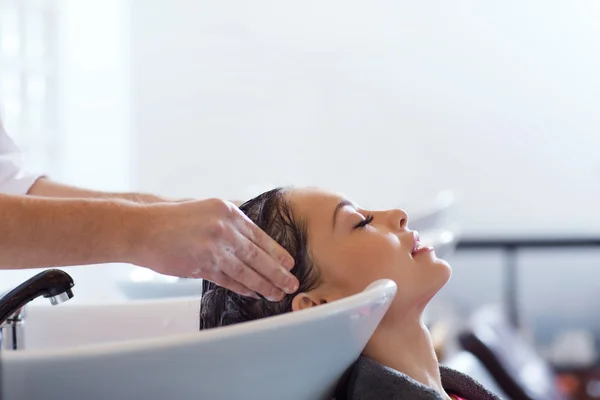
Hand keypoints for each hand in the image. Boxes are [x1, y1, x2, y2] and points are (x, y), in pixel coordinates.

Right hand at [133, 198, 297, 300]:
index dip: (277, 252)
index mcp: (228, 212)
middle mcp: (224, 228)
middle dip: (277, 272)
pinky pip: (228, 280)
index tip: (290, 263)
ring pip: (245, 271)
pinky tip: (253, 293)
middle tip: (292, 284)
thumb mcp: (207, 208)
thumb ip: (231, 220)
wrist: (143, 228)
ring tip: (276, 294)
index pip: (260, 236)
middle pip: (257, 255)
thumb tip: (254, 234)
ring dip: (263, 285)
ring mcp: (212, 248)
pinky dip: (243, 288)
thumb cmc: (174, 220)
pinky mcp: (201, 265)